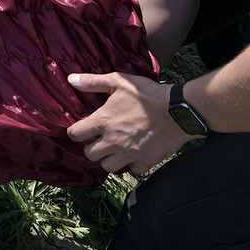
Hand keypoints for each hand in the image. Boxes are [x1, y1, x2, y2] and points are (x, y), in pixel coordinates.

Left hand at [66, 72, 191, 173]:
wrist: (178, 110)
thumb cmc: (148, 95)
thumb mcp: (119, 82)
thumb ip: (93, 82)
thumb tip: (71, 80)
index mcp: (104, 122)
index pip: (76, 134)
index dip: (75, 131)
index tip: (82, 129)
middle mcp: (113, 141)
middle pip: (90, 154)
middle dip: (91, 146)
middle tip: (99, 138)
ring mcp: (129, 154)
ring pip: (107, 167)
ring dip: (108, 158)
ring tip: (114, 148)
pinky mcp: (145, 162)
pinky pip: (132, 170)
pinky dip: (132, 164)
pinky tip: (135, 152)